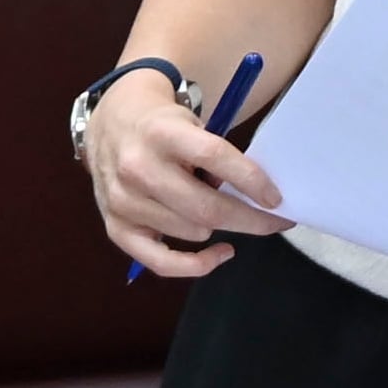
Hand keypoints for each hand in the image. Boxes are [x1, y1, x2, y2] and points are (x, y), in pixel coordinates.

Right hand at [83, 67, 291, 277]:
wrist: (111, 125)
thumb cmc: (162, 125)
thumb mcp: (190, 123)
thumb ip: (214, 155)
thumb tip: (251, 197)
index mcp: (161, 133)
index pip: (214, 156)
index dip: (252, 180)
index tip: (276, 199)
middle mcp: (137, 168)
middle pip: (206, 208)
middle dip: (250, 220)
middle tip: (275, 222)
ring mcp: (122, 202)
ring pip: (192, 232)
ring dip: (219, 228)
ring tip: (223, 210)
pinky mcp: (115, 228)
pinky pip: (161, 263)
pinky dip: (196, 265)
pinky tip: (218, 253)